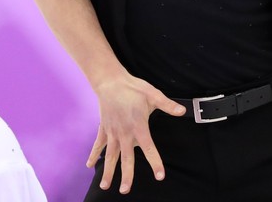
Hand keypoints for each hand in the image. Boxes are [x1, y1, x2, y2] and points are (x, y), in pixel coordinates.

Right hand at [87, 72, 185, 193]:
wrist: (110, 81)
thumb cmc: (132, 87)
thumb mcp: (153, 94)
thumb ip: (167, 105)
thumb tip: (182, 111)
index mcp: (138, 127)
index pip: (149, 149)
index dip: (155, 162)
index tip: (160, 176)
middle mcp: (124, 133)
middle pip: (126, 158)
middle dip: (126, 175)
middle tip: (125, 190)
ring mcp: (112, 132)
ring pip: (110, 156)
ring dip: (108, 171)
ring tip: (105, 186)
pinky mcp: (103, 128)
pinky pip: (98, 144)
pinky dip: (94, 155)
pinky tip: (89, 166)